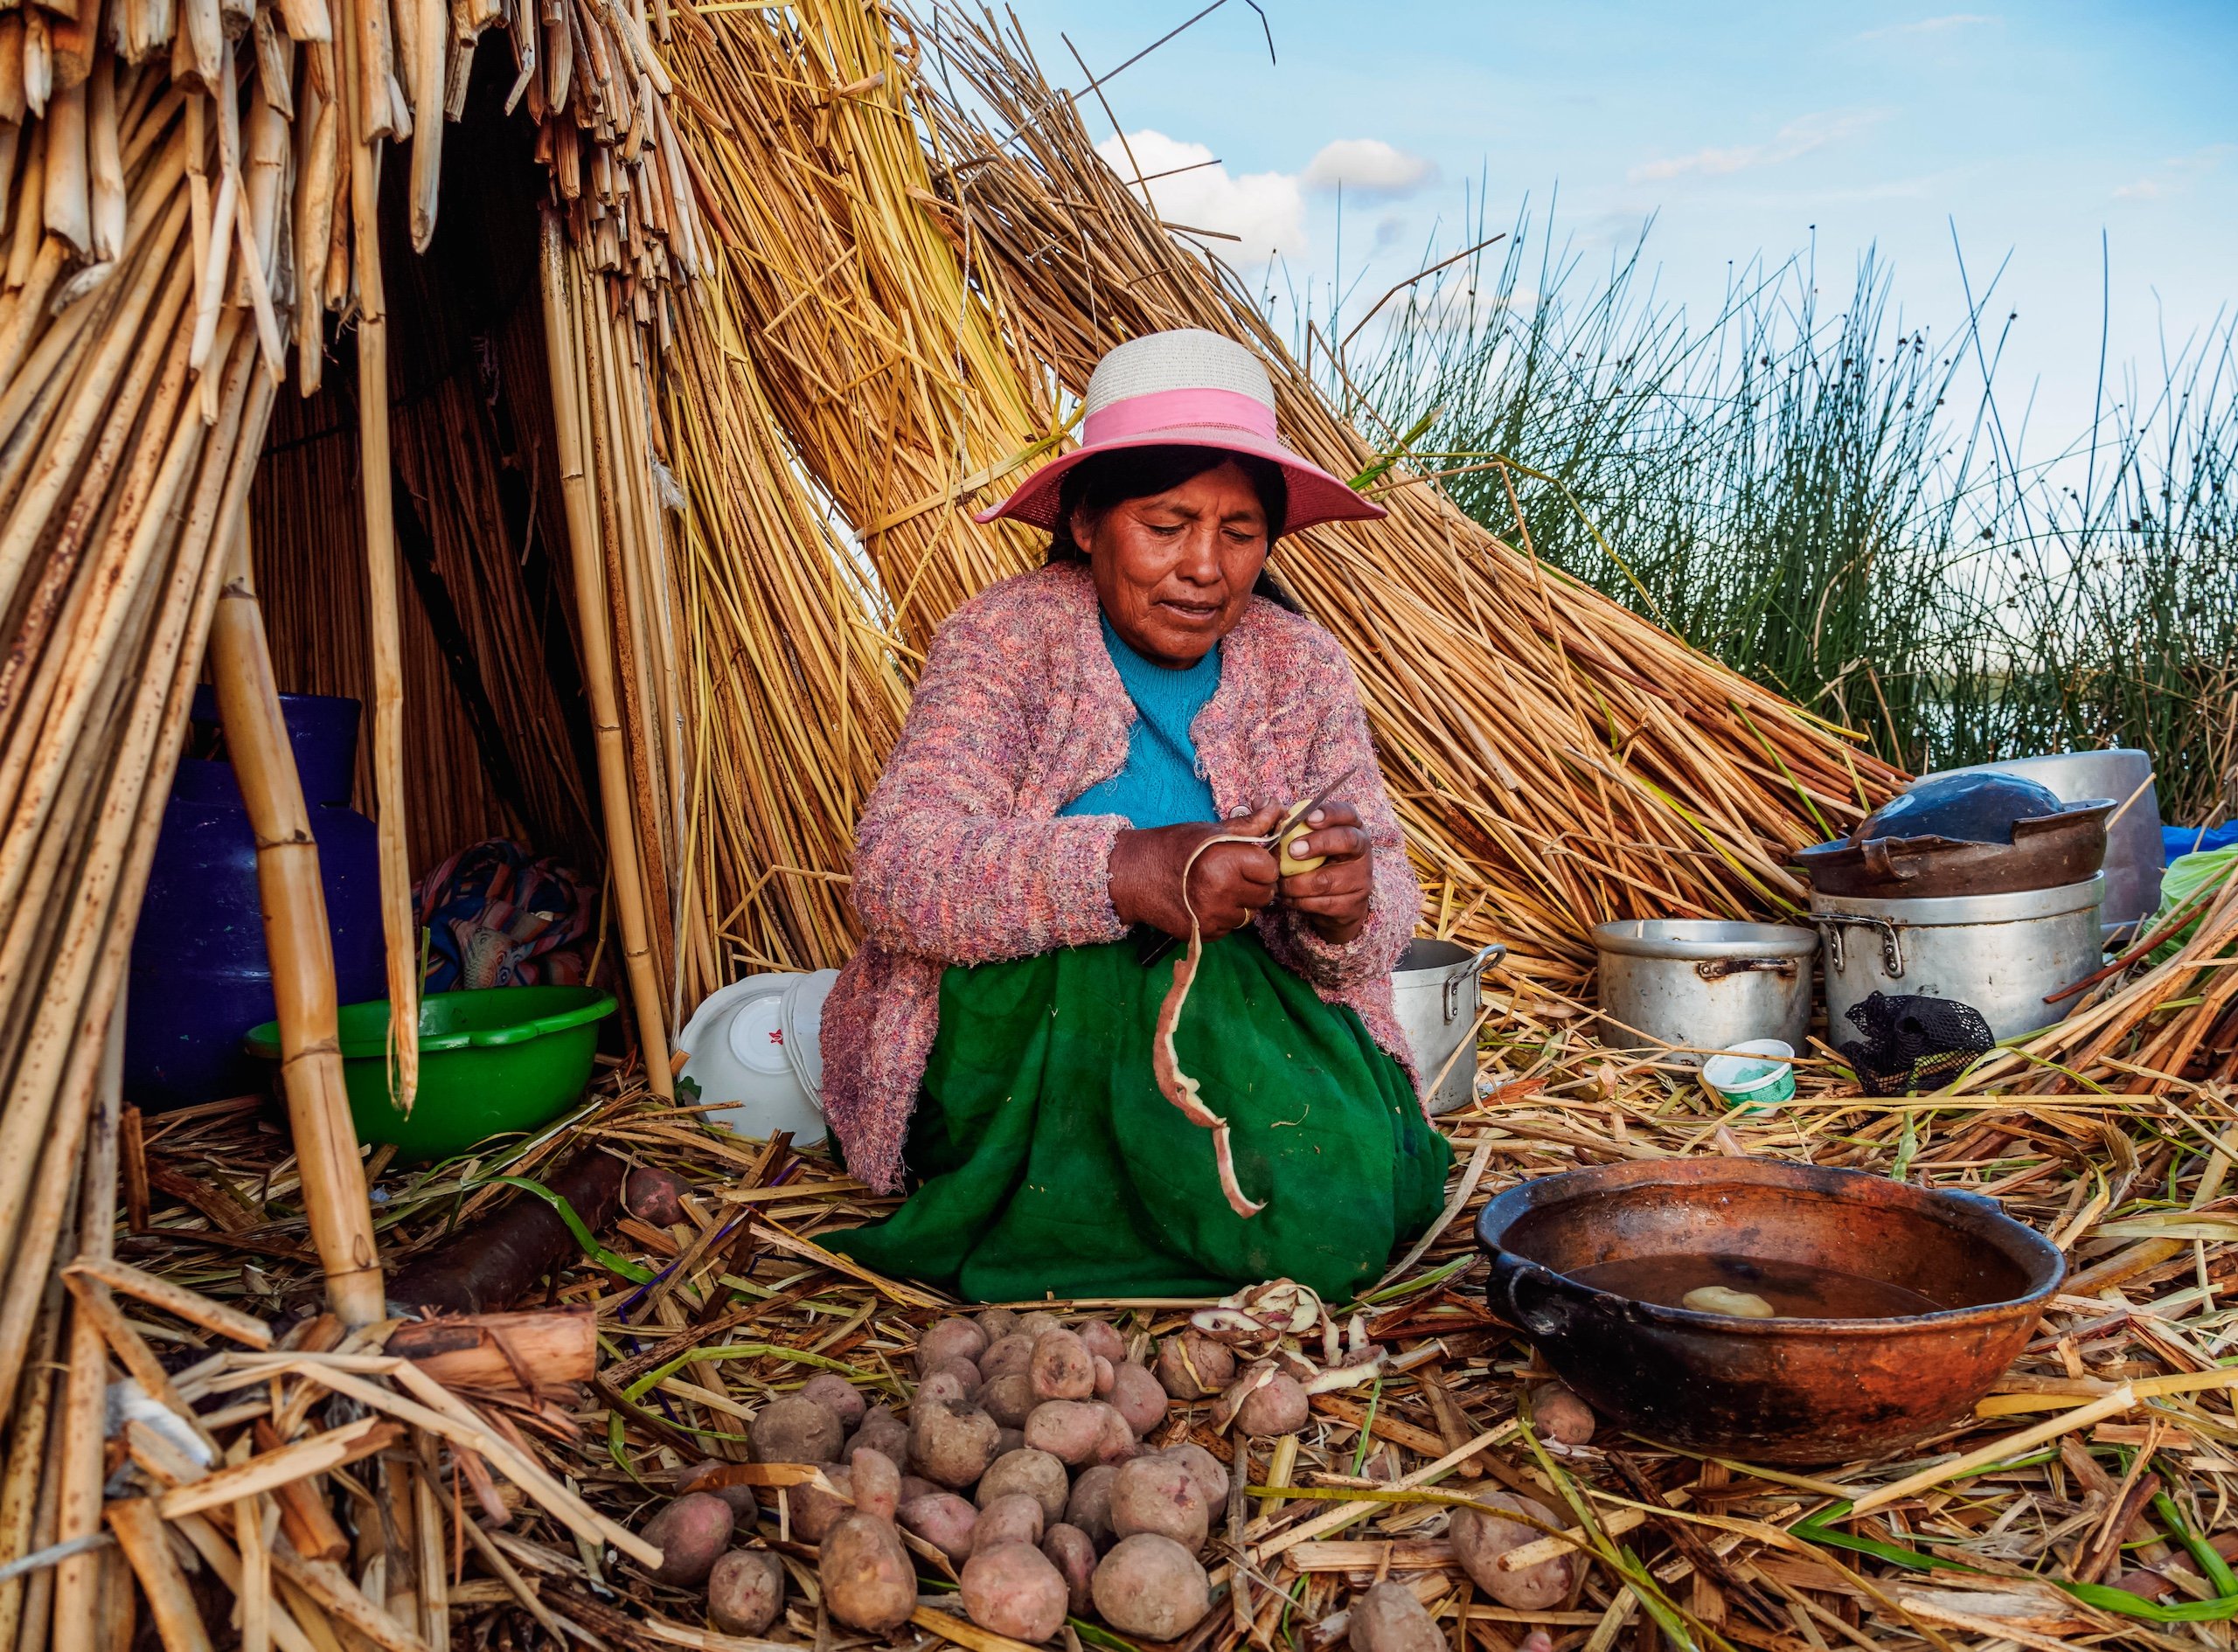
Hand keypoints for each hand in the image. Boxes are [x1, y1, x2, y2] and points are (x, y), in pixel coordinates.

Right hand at [1109, 807, 1284, 941]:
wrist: (1131, 875)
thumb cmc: (1172, 847)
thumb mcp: (1211, 830)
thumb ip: (1250, 824)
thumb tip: (1278, 809)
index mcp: (1225, 862)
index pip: (1270, 870)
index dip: (1263, 863)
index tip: (1250, 859)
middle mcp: (1220, 893)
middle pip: (1265, 895)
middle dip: (1256, 884)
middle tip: (1236, 873)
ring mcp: (1212, 917)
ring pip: (1249, 914)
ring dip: (1241, 903)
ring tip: (1220, 887)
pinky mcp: (1203, 934)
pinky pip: (1230, 928)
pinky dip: (1225, 917)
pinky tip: (1207, 902)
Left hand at [1277, 801, 1372, 943]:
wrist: (1334, 902)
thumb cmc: (1313, 861)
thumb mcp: (1302, 838)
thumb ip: (1281, 820)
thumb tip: (1260, 802)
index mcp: (1351, 827)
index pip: (1347, 813)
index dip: (1329, 814)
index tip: (1307, 818)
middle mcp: (1361, 850)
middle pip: (1347, 840)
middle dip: (1318, 844)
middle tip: (1292, 850)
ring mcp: (1360, 878)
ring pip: (1328, 880)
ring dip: (1297, 882)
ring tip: (1279, 882)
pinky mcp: (1353, 904)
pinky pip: (1324, 904)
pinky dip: (1300, 901)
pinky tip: (1287, 897)